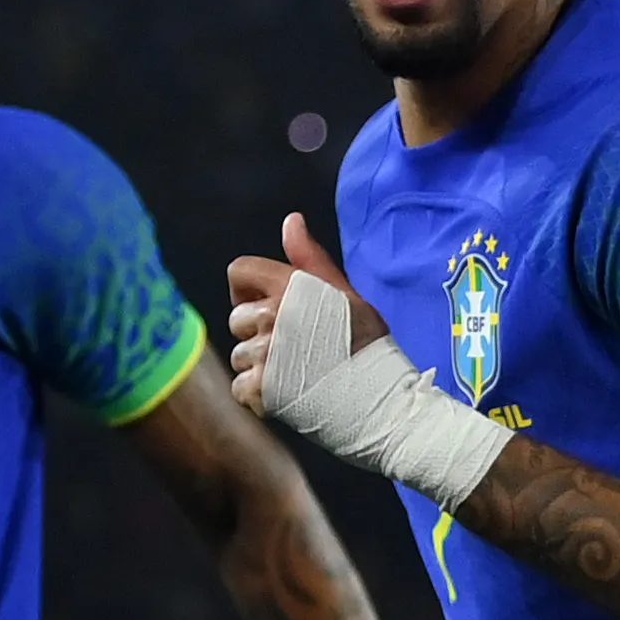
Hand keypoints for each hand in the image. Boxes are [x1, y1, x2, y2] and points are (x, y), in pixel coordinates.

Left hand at [222, 213, 355, 420]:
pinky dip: (259, 396)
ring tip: (295, 375)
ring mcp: (267, 353)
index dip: (247, 290)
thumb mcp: (345, 293)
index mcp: (291, 286)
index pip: (239, 272)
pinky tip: (287, 395)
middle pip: (237, 319)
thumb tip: (291, 220)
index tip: (267, 307)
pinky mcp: (263, 387)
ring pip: (240, 356)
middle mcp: (274, 315)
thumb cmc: (369, 347)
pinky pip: (241, 388)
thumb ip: (310, 258)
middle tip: (293, 349)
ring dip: (259, 367)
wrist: (382, 399)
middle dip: (257, 333)